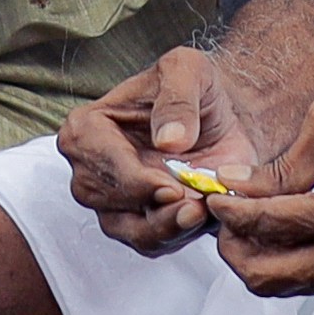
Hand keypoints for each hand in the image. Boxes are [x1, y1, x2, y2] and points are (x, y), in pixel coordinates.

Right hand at [58, 51, 234, 257]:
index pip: (91, 157)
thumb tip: (169, 141)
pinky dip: (175, 236)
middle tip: (191, 203)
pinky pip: (149, 242)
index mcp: (87, 127)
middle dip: (147, 206)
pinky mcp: (139, 223)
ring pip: (126, 228)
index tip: (169, 186)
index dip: (128, 177)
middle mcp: (90, 168)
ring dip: (164, 227)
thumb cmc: (198, 90)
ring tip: (199, 213)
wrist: (226, 118)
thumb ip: (178, 98)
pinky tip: (200, 218)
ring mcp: (112, 200)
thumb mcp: (189, 71)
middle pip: (103, 198)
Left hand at [199, 83, 313, 301]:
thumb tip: (238, 186)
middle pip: (267, 276)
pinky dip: (291, 259)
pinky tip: (284, 226)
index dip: (229, 209)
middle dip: (232, 246)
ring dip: (258, 256)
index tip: (210, 195)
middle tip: (220, 217)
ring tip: (245, 219)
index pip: (269, 224)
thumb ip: (285, 160)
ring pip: (290, 284)